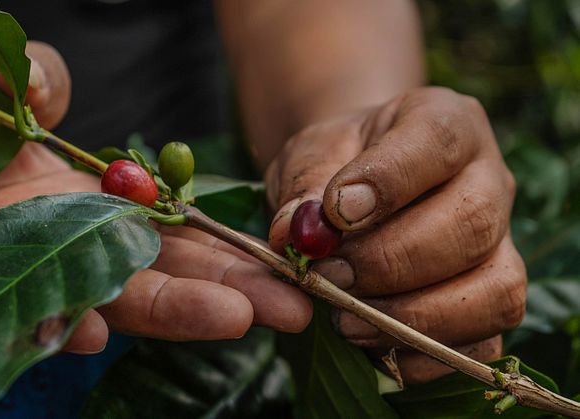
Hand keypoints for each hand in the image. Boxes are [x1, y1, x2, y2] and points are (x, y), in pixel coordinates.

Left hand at [0, 42, 311, 354]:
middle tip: (295, 309)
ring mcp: (17, 282)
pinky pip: (20, 323)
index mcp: (74, 209)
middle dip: (225, 293)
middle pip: (153, 278)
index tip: (274, 263)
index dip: (218, 250)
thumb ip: (34, 85)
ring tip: (236, 318)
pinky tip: (97, 328)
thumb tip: (63, 92)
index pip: (162, 234)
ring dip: (168, 313)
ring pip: (104, 304)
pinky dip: (59, 326)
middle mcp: (58, 253)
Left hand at [265, 87, 525, 383]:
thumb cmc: (337, 165)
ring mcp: (501, 244)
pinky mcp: (491, 299)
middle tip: (328, 278)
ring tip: (346, 319)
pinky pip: (483, 341)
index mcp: (446, 124)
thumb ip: (303, 185)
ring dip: (412, 316)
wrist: (355, 189)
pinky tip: (373, 346)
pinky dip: (426, 355)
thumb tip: (292, 233)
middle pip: (470, 223)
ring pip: (492, 289)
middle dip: (391, 261)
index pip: (438, 141)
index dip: (388, 183)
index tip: (333, 214)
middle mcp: (489, 180)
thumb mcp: (310, 155)